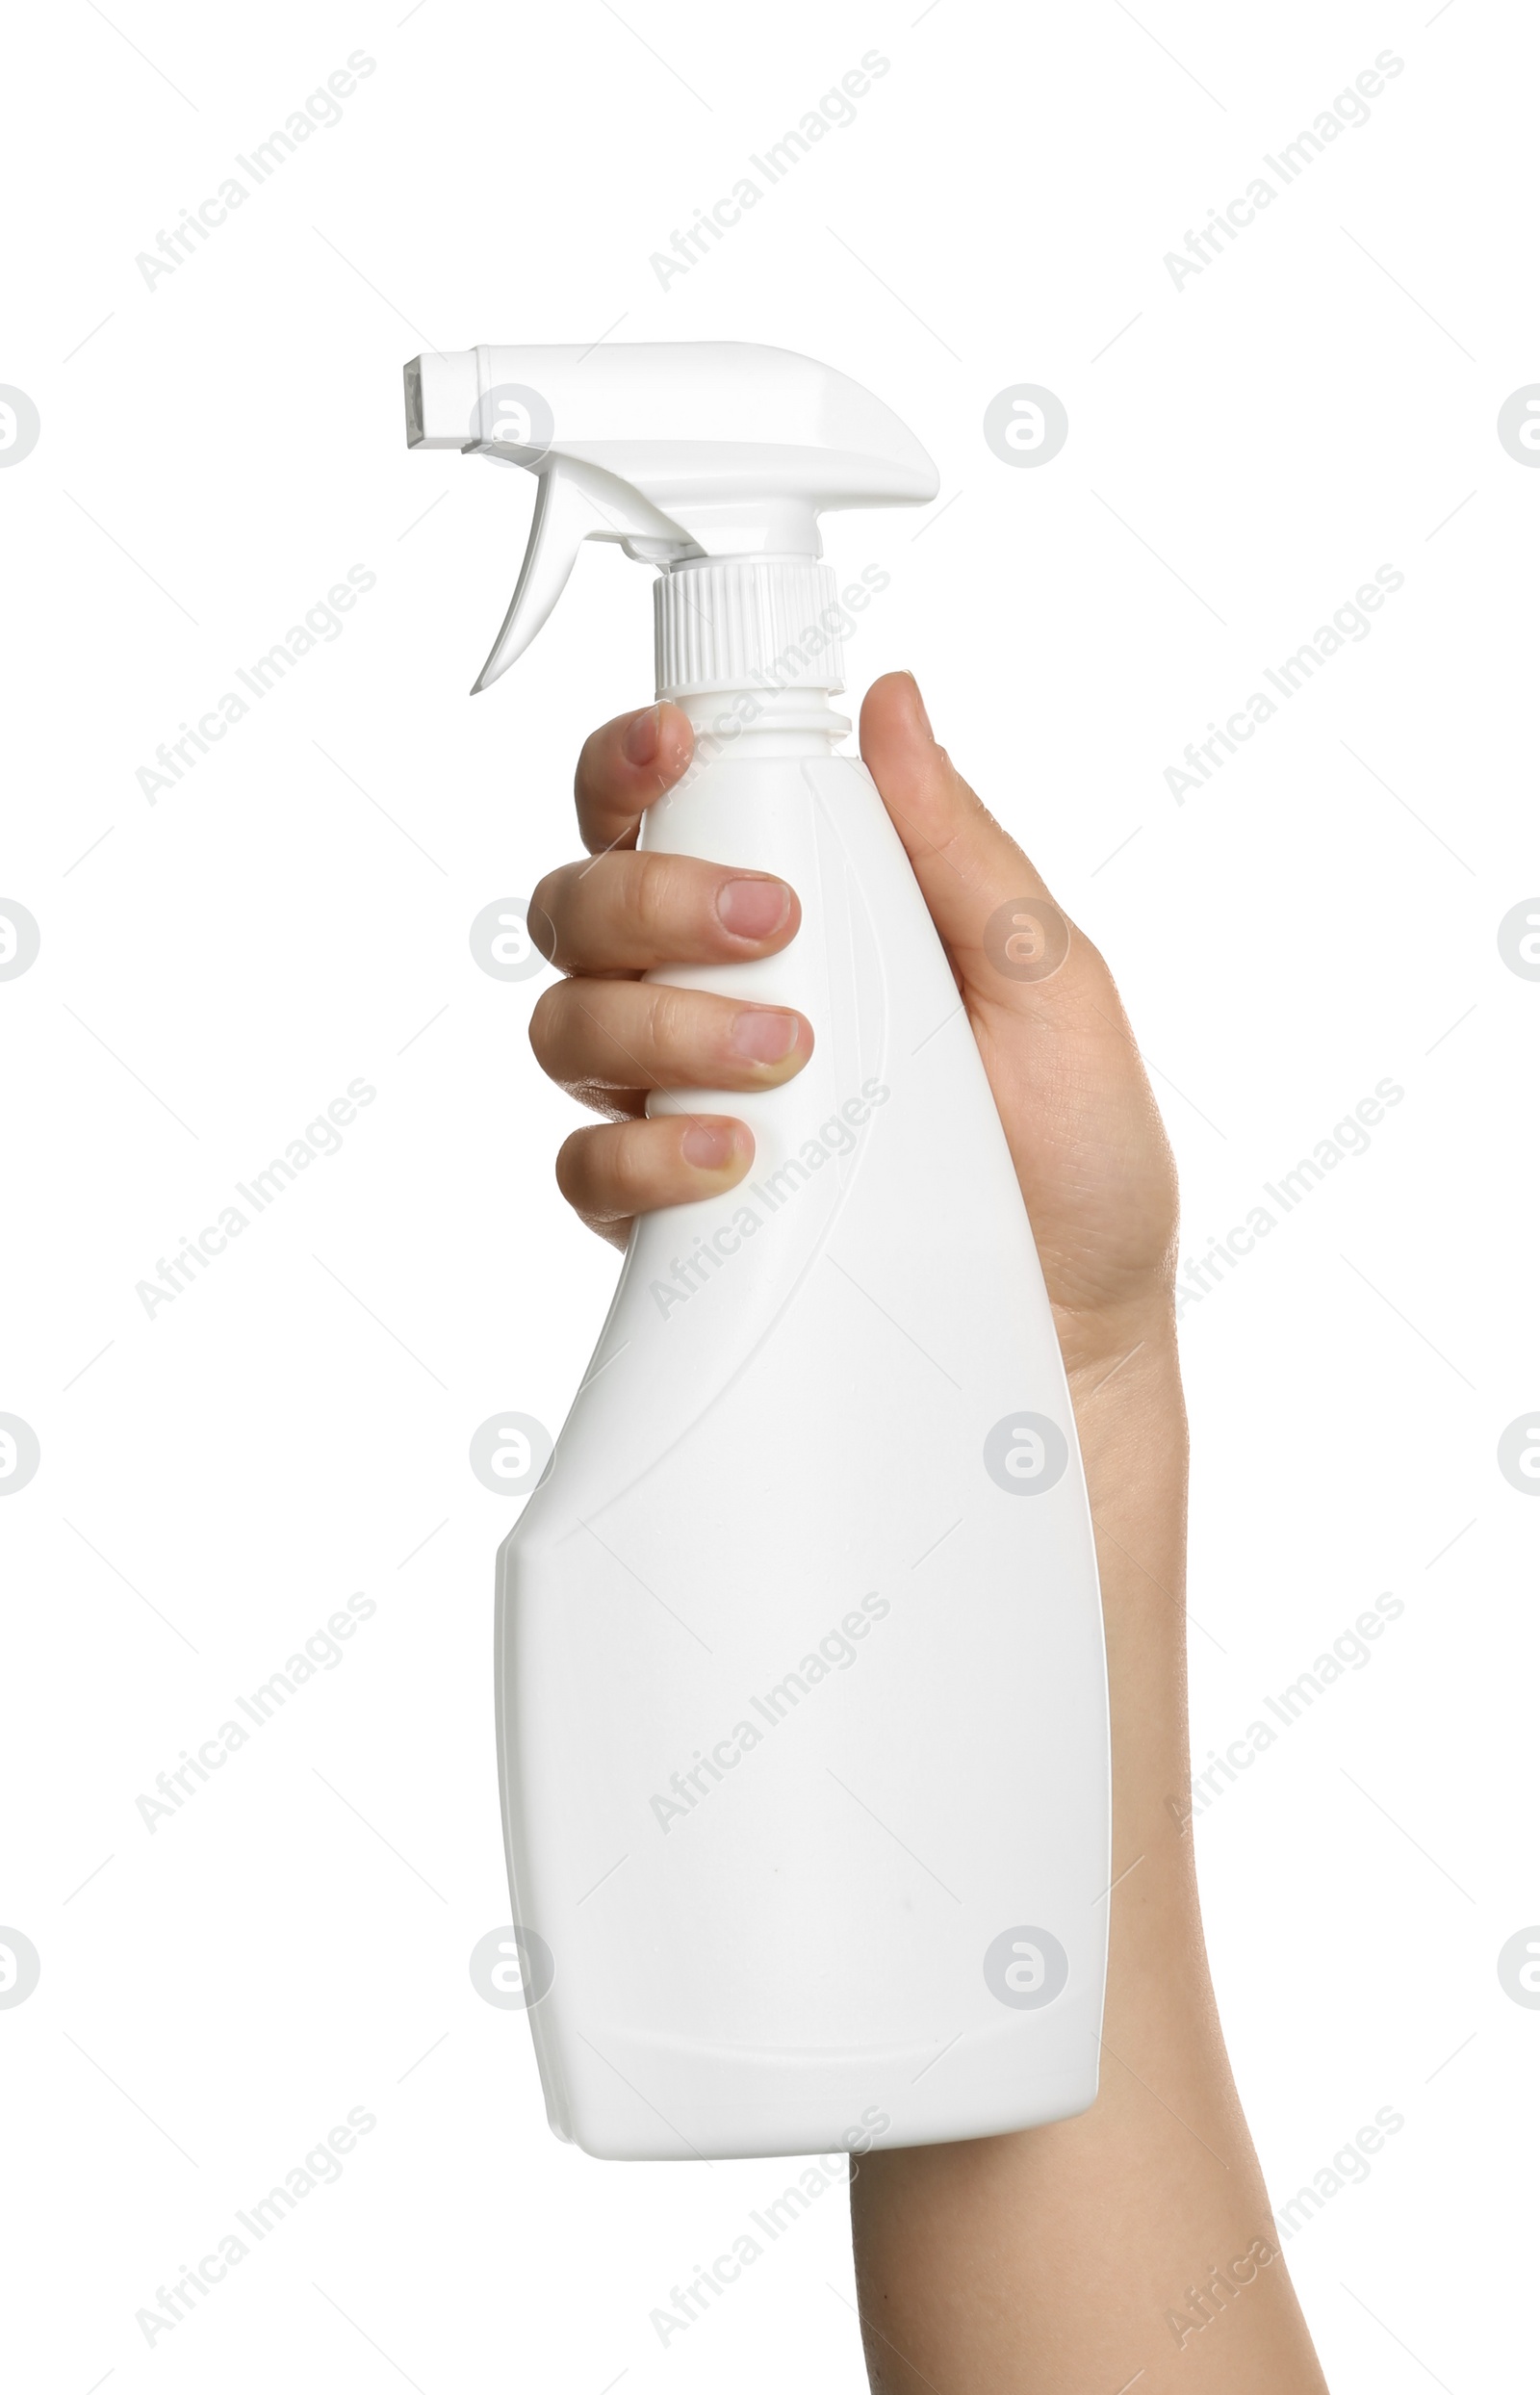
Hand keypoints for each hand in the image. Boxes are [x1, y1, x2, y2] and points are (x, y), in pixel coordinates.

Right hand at [528, 670, 1177, 1374]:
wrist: (1080, 1334)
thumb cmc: (1075, 1158)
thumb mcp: (1048, 983)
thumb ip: (960, 850)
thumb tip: (897, 705)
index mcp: (794, 914)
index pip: (664, 807)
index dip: (636, 761)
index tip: (678, 745)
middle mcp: (710, 998)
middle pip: (581, 907)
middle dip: (651, 895)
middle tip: (770, 921)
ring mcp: (679, 1107)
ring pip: (568, 1028)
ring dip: (657, 1025)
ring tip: (785, 1055)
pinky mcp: (670, 1217)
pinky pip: (586, 1170)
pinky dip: (643, 1156)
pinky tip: (733, 1159)